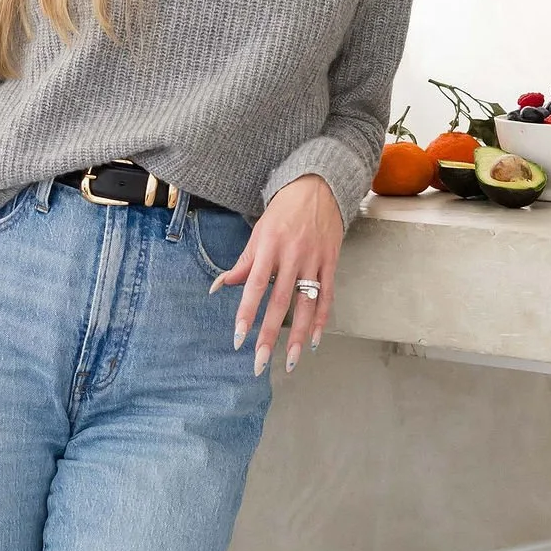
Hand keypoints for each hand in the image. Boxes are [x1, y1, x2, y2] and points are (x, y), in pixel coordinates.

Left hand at [212, 174, 343, 377]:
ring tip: (291, 362)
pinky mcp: (331, 262)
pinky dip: (321, 320)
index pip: (255, 286)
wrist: (319, 187)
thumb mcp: (258, 233)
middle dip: (269, 335)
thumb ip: (242, 263)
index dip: (246, 313)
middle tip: (260, 363)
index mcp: (268, 247)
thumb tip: (220, 287)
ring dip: (298, 336)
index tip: (239, 339)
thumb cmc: (283, 211)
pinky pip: (327, 296)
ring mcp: (314, 260)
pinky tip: (314, 341)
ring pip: (305, 305)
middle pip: (279, 302)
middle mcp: (292, 255)